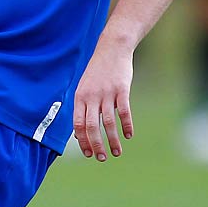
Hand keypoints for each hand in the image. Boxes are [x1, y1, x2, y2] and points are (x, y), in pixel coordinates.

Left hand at [73, 37, 134, 160]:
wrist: (112, 48)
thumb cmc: (97, 72)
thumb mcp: (84, 88)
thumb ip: (82, 109)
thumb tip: (78, 135)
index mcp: (80, 97)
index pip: (78, 125)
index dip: (83, 141)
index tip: (89, 153)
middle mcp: (92, 96)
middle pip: (92, 126)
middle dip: (97, 145)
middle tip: (102, 158)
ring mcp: (107, 93)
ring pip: (108, 122)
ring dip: (112, 140)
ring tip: (117, 152)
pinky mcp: (122, 89)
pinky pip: (124, 111)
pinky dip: (126, 125)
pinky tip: (129, 135)